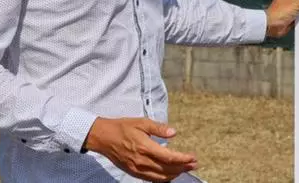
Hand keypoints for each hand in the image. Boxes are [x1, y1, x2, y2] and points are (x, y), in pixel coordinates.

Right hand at [83, 117, 197, 181]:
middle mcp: (141, 161)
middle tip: (194, 164)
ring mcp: (137, 169)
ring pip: (160, 177)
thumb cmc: (123, 127)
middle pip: (167, 169)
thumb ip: (159, 128)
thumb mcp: (142, 122)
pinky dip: (163, 178)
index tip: (193, 157)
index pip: (169, 157)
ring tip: (185, 169)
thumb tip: (174, 133)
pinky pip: (151, 179)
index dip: (183, 159)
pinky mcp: (133, 172)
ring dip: (175, 174)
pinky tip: (170, 174)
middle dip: (183, 168)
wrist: (103, 137)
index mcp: (145, 147)